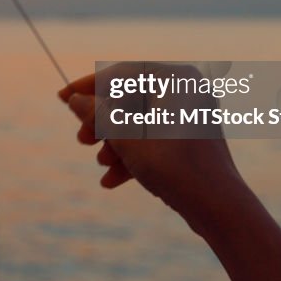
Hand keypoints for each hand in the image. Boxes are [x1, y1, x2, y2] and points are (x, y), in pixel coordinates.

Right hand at [58, 63, 239, 217]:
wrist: (218, 206)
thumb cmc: (173, 165)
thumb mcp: (126, 137)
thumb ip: (96, 114)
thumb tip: (74, 100)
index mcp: (176, 78)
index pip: (123, 73)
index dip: (88, 86)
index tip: (62, 97)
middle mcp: (187, 91)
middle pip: (131, 100)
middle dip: (103, 124)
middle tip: (82, 140)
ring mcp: (191, 116)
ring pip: (141, 122)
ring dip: (116, 143)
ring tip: (101, 164)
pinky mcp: (191, 140)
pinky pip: (155, 139)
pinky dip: (133, 156)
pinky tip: (111, 180)